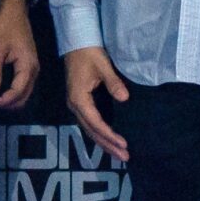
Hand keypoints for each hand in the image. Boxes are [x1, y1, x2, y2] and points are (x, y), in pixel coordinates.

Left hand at [0, 0, 40, 109]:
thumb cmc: (4, 27)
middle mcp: (33, 70)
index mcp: (28, 66)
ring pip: (23, 92)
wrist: (14, 9)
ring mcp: (32, 67)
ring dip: (8, 98)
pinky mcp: (27, 64)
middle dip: (6, 102)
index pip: (17, 92)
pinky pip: (21, 84)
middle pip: (23, 96)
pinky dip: (11, 91)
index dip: (2, 101)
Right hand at [62, 46, 130, 162]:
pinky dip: (99, 134)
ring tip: (119, 154)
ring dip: (104, 142)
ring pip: (90, 129)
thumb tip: (125, 98)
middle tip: (124, 158)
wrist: (76, 42)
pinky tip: (109, 140)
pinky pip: (89, 123)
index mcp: (79, 99)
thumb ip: (113, 83)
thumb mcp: (103, 66)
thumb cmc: (89, 53)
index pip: (96, 123)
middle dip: (108, 145)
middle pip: (92, 131)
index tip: (124, 145)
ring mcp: (75, 105)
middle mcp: (75, 106)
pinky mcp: (79, 102)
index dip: (110, 135)